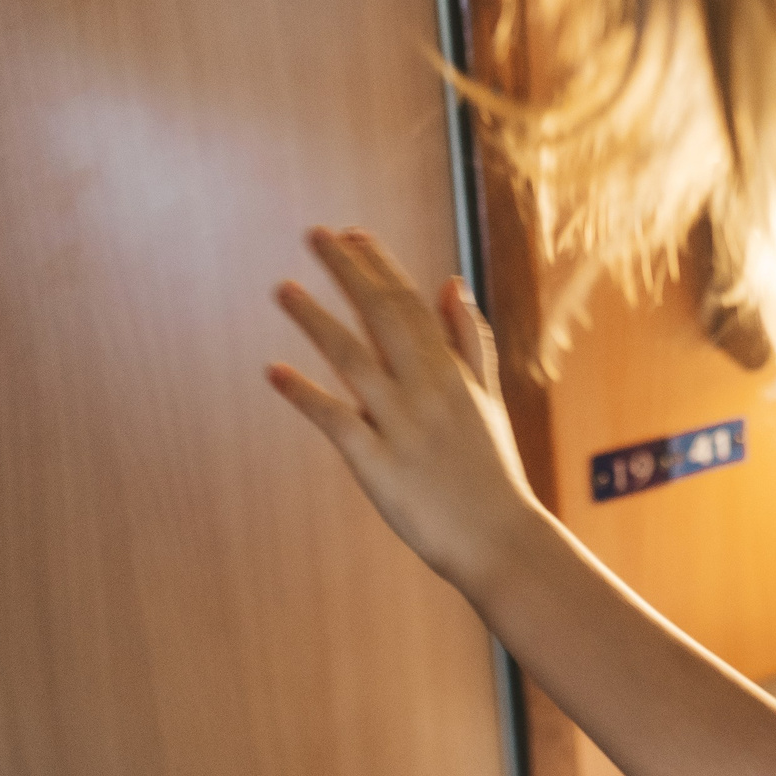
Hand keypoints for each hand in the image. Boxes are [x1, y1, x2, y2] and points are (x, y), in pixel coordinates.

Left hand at [268, 227, 539, 585]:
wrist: (499, 541)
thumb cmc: (491, 472)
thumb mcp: (486, 398)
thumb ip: (469, 340)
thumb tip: (451, 282)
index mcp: (451, 372)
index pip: (410, 303)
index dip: (379, 266)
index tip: (351, 233)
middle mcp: (427, 390)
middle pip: (381, 316)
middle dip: (347, 272)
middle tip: (314, 234)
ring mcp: (401, 426)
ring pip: (353, 359)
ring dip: (315, 320)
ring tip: (281, 288)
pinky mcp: (378, 466)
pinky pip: (336, 422)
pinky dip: (305, 395)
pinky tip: (275, 373)